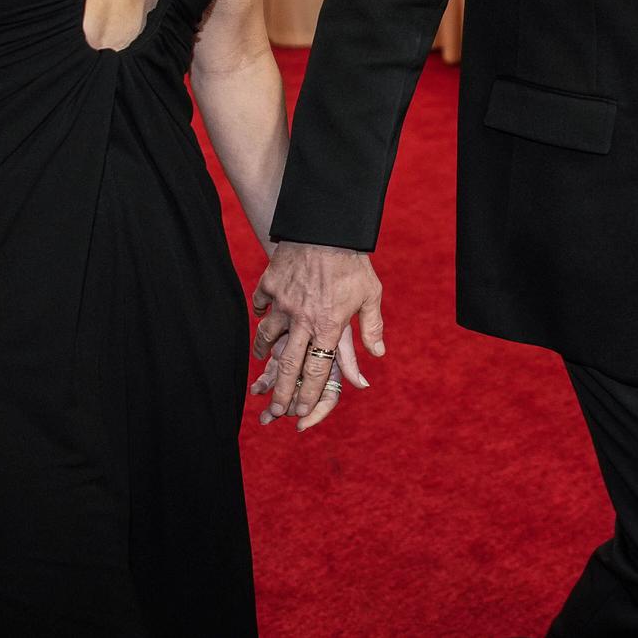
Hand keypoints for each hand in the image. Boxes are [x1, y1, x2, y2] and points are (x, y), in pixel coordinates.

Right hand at [249, 243, 383, 431]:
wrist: (327, 227)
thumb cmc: (353, 262)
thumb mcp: (370, 295)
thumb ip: (372, 327)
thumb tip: (378, 354)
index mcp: (328, 326)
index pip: (316, 369)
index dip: (308, 393)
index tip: (301, 410)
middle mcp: (302, 320)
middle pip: (287, 364)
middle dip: (280, 391)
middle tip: (272, 410)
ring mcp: (283, 303)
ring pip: (266, 335)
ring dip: (263, 351)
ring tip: (262, 360)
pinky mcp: (270, 285)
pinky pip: (260, 304)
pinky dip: (260, 312)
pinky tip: (262, 315)